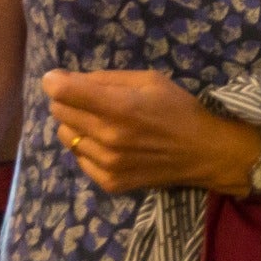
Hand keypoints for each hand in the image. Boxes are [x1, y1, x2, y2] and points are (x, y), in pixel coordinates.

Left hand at [41, 68, 260, 195]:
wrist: (205, 152)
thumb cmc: (179, 109)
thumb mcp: (150, 80)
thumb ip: (107, 78)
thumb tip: (65, 79)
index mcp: (120, 107)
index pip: (63, 92)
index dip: (54, 81)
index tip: (58, 79)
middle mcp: (108, 137)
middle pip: (59, 112)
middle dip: (68, 100)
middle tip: (91, 100)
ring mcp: (106, 163)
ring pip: (65, 135)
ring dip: (77, 125)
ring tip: (102, 124)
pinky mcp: (108, 181)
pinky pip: (78, 158)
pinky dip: (88, 148)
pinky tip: (110, 144)